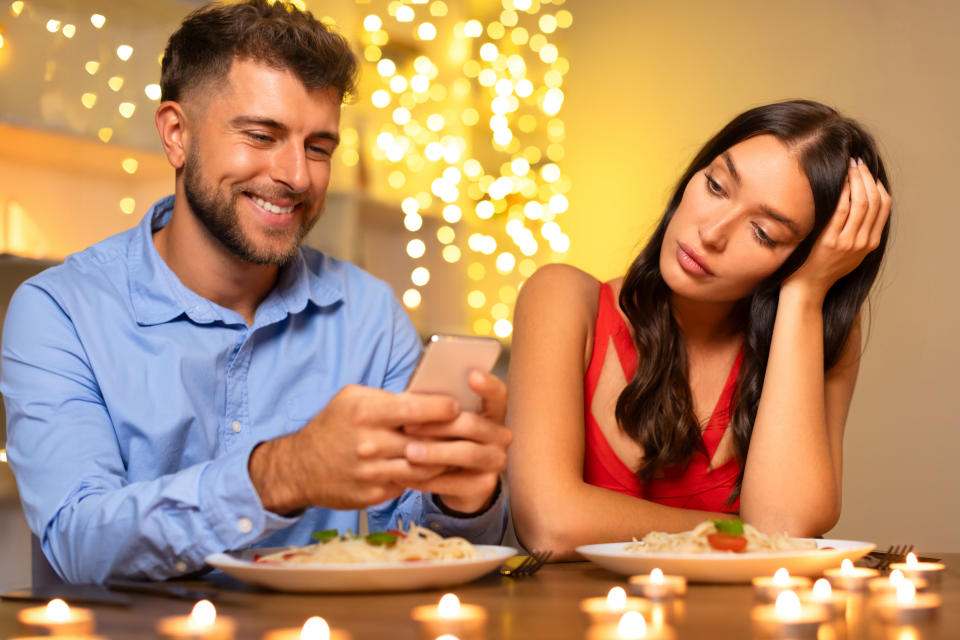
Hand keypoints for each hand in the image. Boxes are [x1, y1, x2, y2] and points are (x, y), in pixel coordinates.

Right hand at [249, 385, 458, 513]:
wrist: (298, 469)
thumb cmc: (330, 427)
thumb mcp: (351, 398)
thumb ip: (387, 397)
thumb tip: (425, 397)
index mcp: (365, 413)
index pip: (415, 410)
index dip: (442, 408)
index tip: (455, 406)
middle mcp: (370, 444)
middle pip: (426, 442)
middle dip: (453, 436)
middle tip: (471, 431)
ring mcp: (372, 473)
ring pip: (425, 467)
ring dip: (445, 460)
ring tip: (461, 450)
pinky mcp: (374, 495)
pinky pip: (410, 485)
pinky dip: (426, 477)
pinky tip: (438, 469)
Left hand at [402, 370, 511, 513]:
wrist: (456, 480)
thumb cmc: (445, 439)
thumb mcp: (444, 421)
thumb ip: (438, 409)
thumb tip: (413, 396)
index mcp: (492, 412)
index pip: (498, 394)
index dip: (487, 385)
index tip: (471, 375)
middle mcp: (500, 435)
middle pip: (473, 424)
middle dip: (439, 425)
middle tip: (407, 426)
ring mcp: (495, 461)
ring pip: (466, 454)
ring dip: (435, 453)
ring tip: (409, 453)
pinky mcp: (484, 486)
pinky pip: (455, 483)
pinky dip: (428, 480)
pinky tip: (406, 475)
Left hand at [785, 158, 890, 300]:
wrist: (806, 289)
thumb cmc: (823, 269)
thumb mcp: (850, 254)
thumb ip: (859, 234)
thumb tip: (861, 206)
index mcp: (870, 244)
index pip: (884, 207)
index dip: (878, 186)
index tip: (869, 174)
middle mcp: (862, 242)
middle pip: (874, 201)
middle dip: (867, 178)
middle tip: (857, 163)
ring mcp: (847, 241)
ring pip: (860, 202)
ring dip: (855, 180)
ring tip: (848, 167)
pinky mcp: (830, 240)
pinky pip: (840, 210)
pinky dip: (841, 192)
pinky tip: (837, 182)